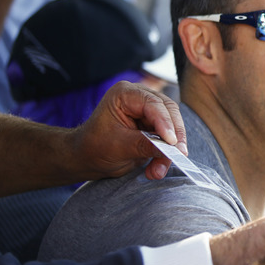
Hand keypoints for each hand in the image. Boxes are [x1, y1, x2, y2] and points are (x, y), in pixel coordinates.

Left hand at [70, 81, 186, 181]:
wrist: (86, 158)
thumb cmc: (94, 148)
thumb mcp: (118, 147)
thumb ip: (144, 144)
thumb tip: (170, 148)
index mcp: (126, 94)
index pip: (153, 105)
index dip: (166, 123)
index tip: (172, 143)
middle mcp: (140, 97)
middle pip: (169, 113)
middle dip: (173, 137)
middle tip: (177, 155)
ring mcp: (149, 111)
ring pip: (173, 127)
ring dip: (170, 150)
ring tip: (157, 171)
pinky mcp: (154, 126)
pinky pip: (169, 138)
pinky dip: (166, 154)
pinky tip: (156, 169)